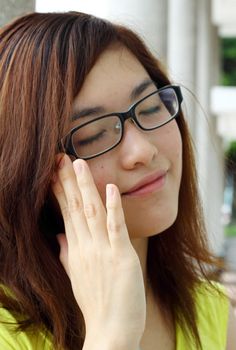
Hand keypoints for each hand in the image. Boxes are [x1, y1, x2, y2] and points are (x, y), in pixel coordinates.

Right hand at [52, 155, 145, 346]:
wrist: (111, 331)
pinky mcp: (121, 257)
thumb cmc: (96, 303)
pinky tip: (108, 189)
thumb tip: (58, 235)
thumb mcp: (76, 276)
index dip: (60, 191)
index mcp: (75, 250)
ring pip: (92, 212)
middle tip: (60, 158)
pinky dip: (113, 208)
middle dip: (67, 181)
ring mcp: (102, 251)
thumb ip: (66, 253)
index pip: (66, 213)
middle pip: (75, 208)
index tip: (54, 172)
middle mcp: (85, 247)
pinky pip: (115, 228)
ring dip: (85, 187)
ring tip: (79, 164)